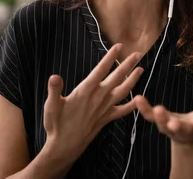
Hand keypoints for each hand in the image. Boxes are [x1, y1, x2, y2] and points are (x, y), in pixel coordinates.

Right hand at [43, 43, 143, 161]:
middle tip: (138, 54)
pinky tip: (138, 99)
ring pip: (123, 92)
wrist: (64, 147)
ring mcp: (103, 109)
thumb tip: (54, 77)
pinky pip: (122, 111)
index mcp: (85, 92)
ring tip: (141, 70)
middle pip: (116, 78)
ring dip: (133, 80)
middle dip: (127, 65)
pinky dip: (131, 105)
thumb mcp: (51, 106)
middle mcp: (97, 99)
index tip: (119, 46)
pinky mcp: (105, 119)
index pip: (100, 70)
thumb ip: (54, 90)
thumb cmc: (56, 124)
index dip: (110, 57)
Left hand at [134, 96, 192, 144]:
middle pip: (183, 131)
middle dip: (179, 128)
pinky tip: (138, 98)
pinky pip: (151, 116)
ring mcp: (173, 128)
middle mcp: (187, 131)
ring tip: (157, 109)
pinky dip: (144, 109)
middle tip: (175, 124)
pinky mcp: (162, 122)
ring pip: (165, 125)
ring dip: (161, 118)